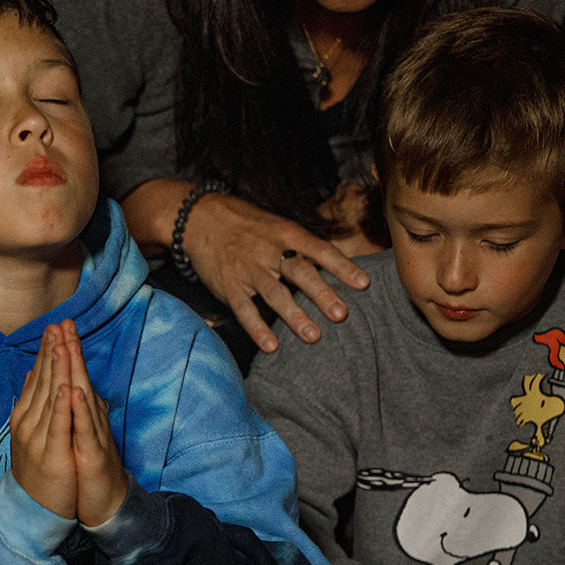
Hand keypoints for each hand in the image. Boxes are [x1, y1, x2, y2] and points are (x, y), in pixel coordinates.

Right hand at [9, 324, 76, 519]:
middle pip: (42, 381)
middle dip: (51, 351)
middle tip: (58, 324)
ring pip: (48, 397)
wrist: (34, 509)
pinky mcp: (52, 454)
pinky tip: (65, 387)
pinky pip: (57, 426)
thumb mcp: (33, 432)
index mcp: (26, 415)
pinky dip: (61, 406)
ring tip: (60, 344)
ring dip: (55, 370)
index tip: (55, 327)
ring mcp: (38, 438)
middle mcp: (28, 422)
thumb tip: (31, 372)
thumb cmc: (38, 470)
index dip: (47, 351)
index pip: (37, 377)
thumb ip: (32, 401)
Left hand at [56, 320, 126, 526]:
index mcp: (82, 414)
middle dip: (71, 350)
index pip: (72, 377)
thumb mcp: (78, 435)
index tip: (58, 325)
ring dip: (75, 370)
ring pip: (83, 397)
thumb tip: (68, 387)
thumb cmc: (89, 469)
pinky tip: (74, 391)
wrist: (104, 503)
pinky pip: (86, 429)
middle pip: (79, 379)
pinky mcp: (93, 454)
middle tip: (65, 322)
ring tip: (67, 344)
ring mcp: (93, 435)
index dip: (66, 351)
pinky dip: (80, 410)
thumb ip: (74, 410)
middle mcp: (90, 419)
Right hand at [180, 191, 369, 352]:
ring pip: (274, 293)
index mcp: (286, 233)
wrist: (201, 218)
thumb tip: (337, 265)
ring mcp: (248, 269)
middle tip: (341, 315)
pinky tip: (271, 346)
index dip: (342, 266)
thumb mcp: (277, 225)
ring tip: (313, 336)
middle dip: (321, 294)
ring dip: (294, 316)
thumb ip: (302, 246)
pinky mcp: (229, 286)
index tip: (364, 284)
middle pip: (299, 272)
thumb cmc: (247, 225)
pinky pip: (244, 310)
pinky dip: (257, 328)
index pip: (319, 249)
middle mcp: (269, 251)